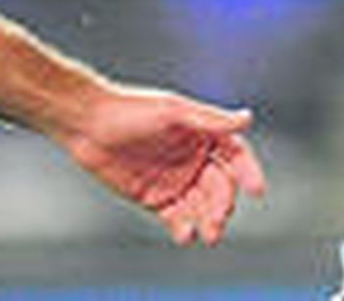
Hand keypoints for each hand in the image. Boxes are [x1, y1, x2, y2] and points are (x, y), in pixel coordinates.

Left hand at [58, 88, 265, 245]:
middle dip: (223, 203)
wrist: (87, 123)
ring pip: (201, 206)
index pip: (235, 156)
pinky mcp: (154, 198)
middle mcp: (192, 159)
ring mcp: (175, 180)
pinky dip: (183, 228)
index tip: (255, 189)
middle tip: (219, 216)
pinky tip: (183, 234)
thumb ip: (209, 121)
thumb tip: (247, 119)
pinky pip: (176, 218)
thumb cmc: (130, 109)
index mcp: (202, 134)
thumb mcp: (172, 111)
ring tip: (208, 233)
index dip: (247, 172)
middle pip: (220, 186)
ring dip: (208, 220)